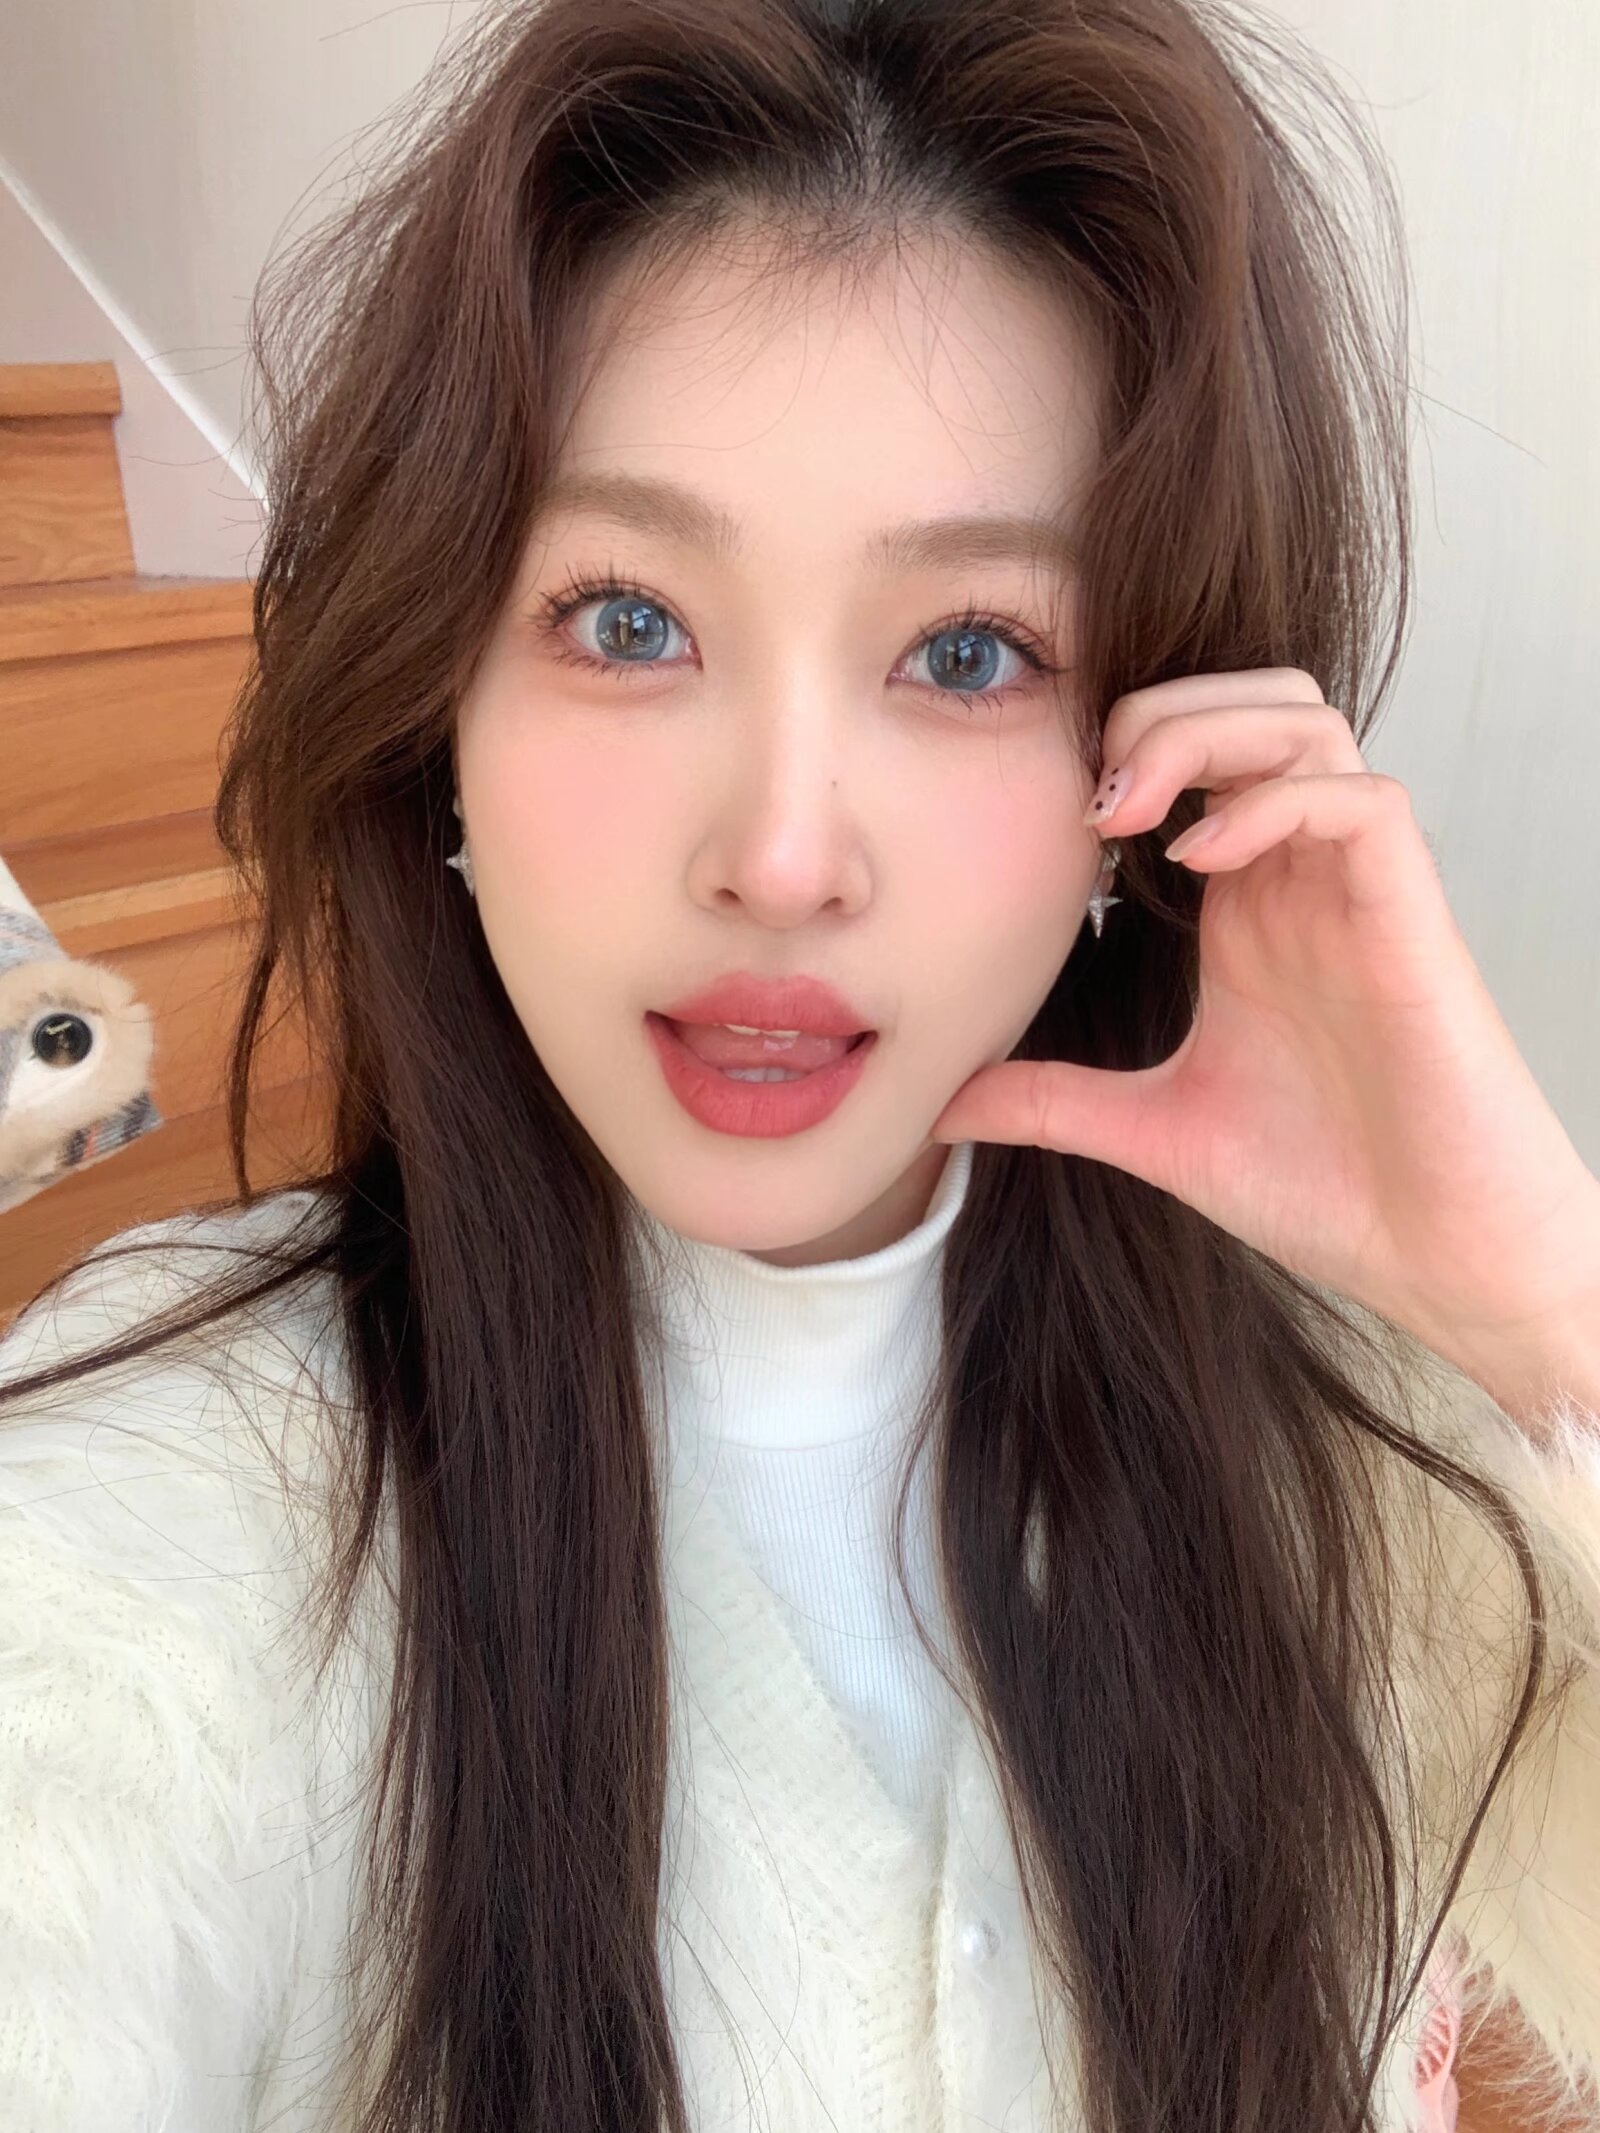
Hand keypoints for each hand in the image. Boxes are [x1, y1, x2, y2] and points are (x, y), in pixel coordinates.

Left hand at [928, 667, 1599, 1374]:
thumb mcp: (1152, 1131)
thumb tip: (941, 1107)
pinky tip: (1202, 861)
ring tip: (1128, 811)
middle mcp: (1300, 876)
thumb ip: (1053, 1102)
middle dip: (1159, 710)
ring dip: (1208, 733)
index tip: (1046, 815)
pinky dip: (1275, 802)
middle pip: (1251, 701)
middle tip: (1088, 794)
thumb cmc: (1322, 1185)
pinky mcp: (1411, 917)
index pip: (1195, 755)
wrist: (1434, 1256)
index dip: (1115, 748)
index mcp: (1244, 904)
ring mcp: (1357, 889)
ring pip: (1305, 722)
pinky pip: (1360, 800)